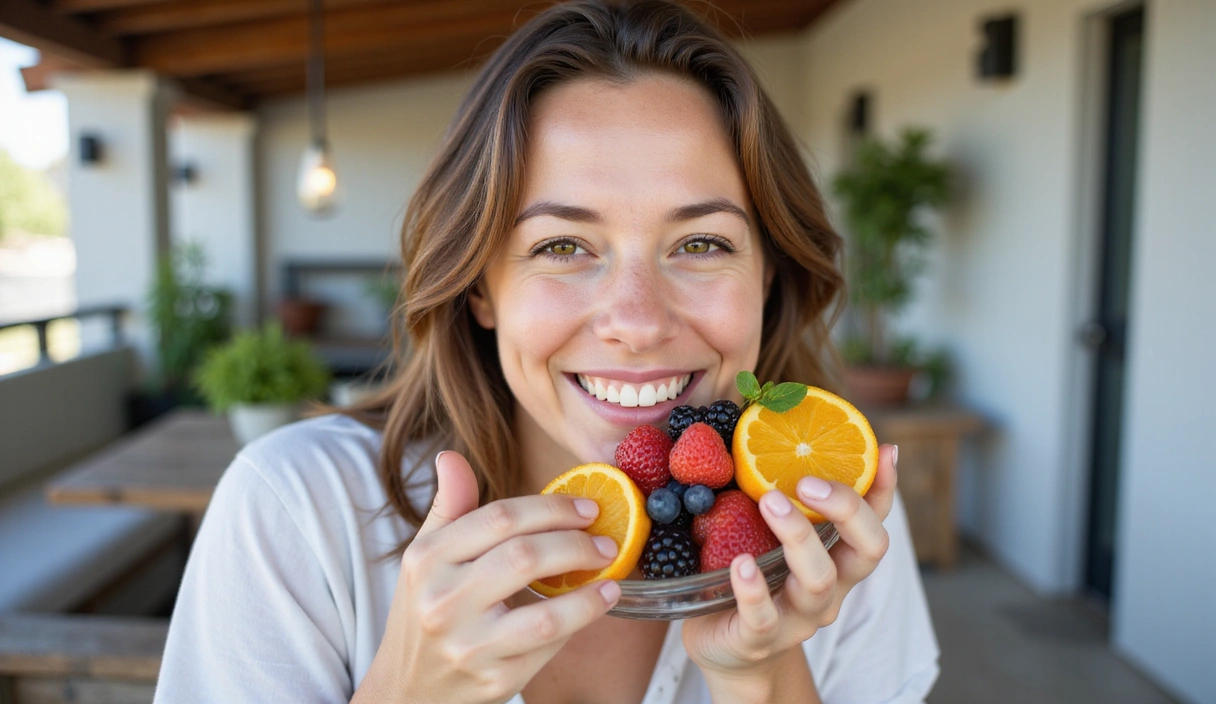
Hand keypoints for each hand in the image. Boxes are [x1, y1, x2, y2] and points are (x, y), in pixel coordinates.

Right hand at [352, 451, 620, 703]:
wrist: (408, 688)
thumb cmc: (426, 610)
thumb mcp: (426, 557)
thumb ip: (448, 508)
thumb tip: (451, 457)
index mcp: (427, 559)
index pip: (500, 518)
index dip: (552, 507)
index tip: (586, 507)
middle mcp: (442, 602)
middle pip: (525, 557)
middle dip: (576, 543)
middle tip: (605, 540)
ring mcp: (468, 646)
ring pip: (544, 614)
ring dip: (589, 591)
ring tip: (611, 573)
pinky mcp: (494, 681)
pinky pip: (549, 647)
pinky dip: (580, 621)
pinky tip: (598, 604)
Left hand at [681, 444, 898, 679]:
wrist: (727, 649)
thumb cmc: (752, 575)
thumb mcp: (766, 533)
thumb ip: (777, 494)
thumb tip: (764, 424)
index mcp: (837, 560)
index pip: (875, 521)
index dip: (885, 487)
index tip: (882, 449)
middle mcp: (830, 588)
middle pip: (869, 549)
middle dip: (847, 508)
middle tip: (807, 479)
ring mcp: (798, 617)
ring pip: (820, 580)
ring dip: (798, 535)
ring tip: (769, 500)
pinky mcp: (759, 638)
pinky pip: (763, 617)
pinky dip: (753, 589)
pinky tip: (739, 563)